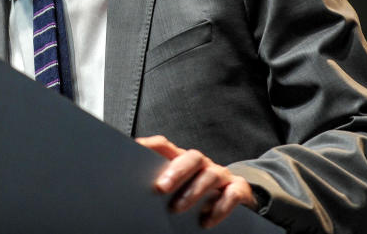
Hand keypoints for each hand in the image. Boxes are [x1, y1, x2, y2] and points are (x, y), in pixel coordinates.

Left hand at [136, 135, 256, 227]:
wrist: (234, 197)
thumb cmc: (195, 192)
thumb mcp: (177, 186)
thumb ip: (160, 182)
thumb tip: (129, 185)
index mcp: (182, 159)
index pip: (166, 145)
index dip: (152, 145)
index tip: (136, 149)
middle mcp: (202, 163)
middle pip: (191, 158)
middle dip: (176, 172)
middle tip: (160, 188)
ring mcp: (221, 175)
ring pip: (210, 176)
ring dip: (193, 192)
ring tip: (177, 209)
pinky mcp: (238, 189)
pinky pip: (233, 194)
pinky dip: (220, 207)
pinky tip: (206, 221)